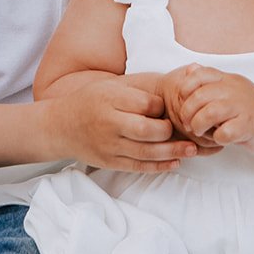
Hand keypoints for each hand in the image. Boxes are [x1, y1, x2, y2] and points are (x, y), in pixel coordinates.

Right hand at [51, 77, 199, 171]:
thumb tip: (173, 90)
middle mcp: (109, 123)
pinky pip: (138, 167)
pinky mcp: (110, 162)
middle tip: (180, 128)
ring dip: (172, 152)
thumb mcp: (110, 86)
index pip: (146, 103)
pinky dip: (159, 166)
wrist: (62, 126)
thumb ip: (137, 90)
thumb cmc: (91, 102)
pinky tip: (175, 162)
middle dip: (168, 131)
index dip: (161, 106)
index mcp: (110, 98)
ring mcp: (109, 146)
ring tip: (191, 150)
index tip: (165, 107)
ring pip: (146, 153)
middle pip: (147, 130)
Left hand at [162, 64, 253, 154]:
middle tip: (188, 123)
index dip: (186, 88)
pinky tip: (220, 138)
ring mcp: (243, 107)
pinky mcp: (249, 126)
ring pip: (210, 113)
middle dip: (187, 112)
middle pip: (200, 96)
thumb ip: (210, 81)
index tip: (183, 101)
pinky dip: (217, 138)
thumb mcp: (229, 88)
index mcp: (227, 79)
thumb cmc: (247, 107)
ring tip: (199, 131)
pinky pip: (225, 132)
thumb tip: (190, 69)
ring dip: (198, 125)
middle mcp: (235, 90)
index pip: (200, 74)